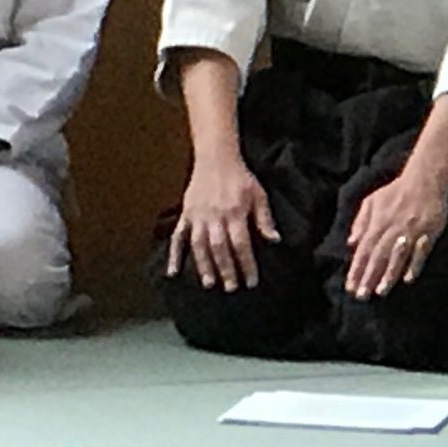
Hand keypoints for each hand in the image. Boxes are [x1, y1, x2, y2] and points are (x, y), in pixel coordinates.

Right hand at [166, 152, 279, 290]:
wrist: (216, 158)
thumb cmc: (240, 177)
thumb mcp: (259, 195)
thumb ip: (265, 219)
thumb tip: (274, 240)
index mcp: (234, 213)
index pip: (241, 244)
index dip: (246, 264)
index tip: (251, 281)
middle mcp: (214, 217)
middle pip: (219, 248)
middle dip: (225, 270)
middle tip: (230, 288)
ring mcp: (197, 217)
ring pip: (199, 245)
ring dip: (203, 265)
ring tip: (209, 283)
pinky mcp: (186, 215)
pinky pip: (178, 237)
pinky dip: (174, 255)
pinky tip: (173, 271)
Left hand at [345, 168, 447, 299]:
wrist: (424, 180)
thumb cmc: (396, 191)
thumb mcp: (371, 202)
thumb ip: (360, 223)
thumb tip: (351, 243)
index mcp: (377, 223)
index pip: (363, 251)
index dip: (356, 269)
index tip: (350, 286)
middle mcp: (391, 230)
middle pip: (377, 257)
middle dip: (368, 277)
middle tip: (361, 296)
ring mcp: (410, 232)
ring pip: (397, 257)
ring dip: (388, 275)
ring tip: (380, 292)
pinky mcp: (428, 232)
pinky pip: (421, 252)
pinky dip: (414, 265)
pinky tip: (408, 279)